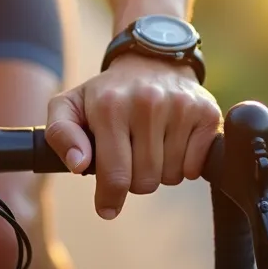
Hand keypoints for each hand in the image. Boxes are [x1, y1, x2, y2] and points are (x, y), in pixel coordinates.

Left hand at [45, 53, 220, 219]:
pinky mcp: (206, 113)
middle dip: (134, 180)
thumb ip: (60, 134)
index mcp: (110, 106)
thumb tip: (78, 163)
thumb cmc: (107, 93)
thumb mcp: (70, 106)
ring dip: (159, 172)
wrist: (153, 60)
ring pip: (171, 177)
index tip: (107, 208)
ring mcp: (181, 108)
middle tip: (130, 157)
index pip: (114, 176)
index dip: (109, 199)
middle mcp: (147, 104)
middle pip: (145, 182)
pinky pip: (195, 168)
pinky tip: (173, 142)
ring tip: (151, 145)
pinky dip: (184, 165)